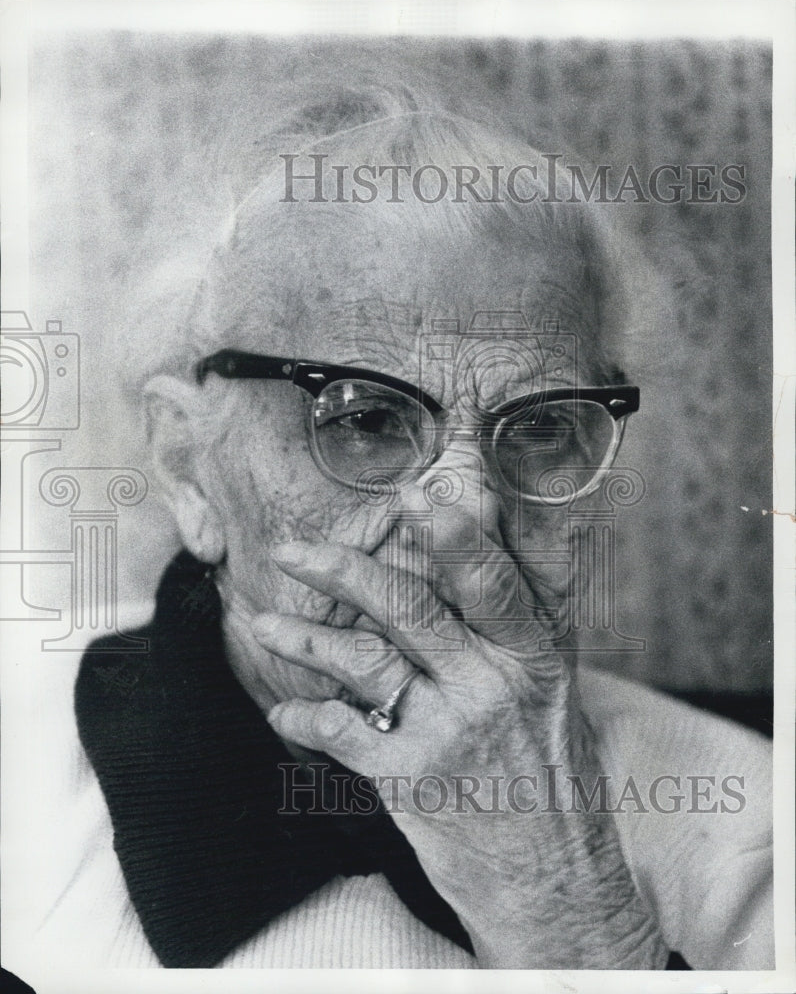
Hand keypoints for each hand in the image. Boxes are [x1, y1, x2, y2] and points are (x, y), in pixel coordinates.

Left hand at [251, 523, 667, 968]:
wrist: (557, 880)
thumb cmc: (552, 773)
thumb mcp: (556, 687)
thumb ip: (524, 618)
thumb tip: (500, 545)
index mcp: (532, 654)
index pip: (492, 580)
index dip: (452, 535)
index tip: (412, 495)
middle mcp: (493, 685)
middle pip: (410, 609)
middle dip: (344, 572)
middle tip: (293, 551)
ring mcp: (452, 732)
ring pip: (365, 662)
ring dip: (306, 639)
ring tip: (266, 623)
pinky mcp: (414, 781)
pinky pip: (342, 734)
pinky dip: (304, 718)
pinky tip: (283, 711)